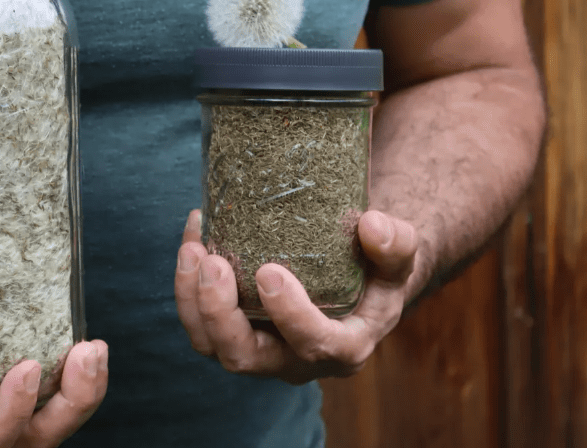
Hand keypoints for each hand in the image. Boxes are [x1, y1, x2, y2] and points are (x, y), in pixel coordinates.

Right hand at [0, 313, 106, 447]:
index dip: (13, 412)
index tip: (26, 367)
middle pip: (39, 440)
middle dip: (73, 401)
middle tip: (89, 350)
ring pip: (54, 427)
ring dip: (83, 391)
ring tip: (94, 347)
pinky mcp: (4, 416)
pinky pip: (49, 411)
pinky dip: (70, 385)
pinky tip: (80, 346)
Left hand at [174, 208, 421, 383]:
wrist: (356, 278)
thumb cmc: (378, 269)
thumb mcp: (399, 257)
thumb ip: (396, 243)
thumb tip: (372, 225)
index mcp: (344, 347)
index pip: (317, 344)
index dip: (290, 315)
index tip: (269, 271)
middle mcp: (297, 360)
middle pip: (246, 358)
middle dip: (220, 314)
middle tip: (213, 262)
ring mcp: (261, 351)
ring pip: (213, 345)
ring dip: (193, 301)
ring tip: (192, 248)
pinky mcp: (236, 334)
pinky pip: (200, 323)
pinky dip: (188, 285)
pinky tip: (194, 238)